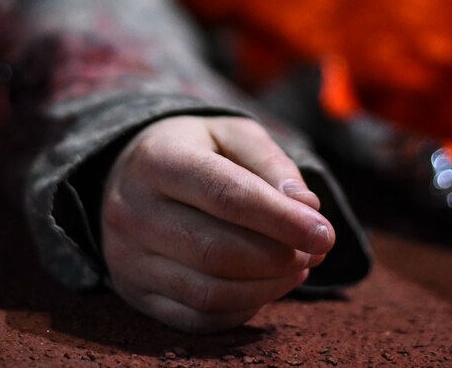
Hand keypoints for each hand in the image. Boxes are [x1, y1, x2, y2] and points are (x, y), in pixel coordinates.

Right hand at [101, 115, 334, 332]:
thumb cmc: (193, 150)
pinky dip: (243, 308)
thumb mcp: (231, 134)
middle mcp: (132, 211)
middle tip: (316, 249)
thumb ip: (271, 163)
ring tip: (299, 265)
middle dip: (279, 256)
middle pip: (217, 251)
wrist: (127, 175)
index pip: (226, 196)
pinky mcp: (135, 293)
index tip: (324, 233)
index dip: (281, 219)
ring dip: (268, 287)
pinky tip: (266, 285)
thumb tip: (307, 208)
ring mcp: (128, 258)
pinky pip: (198, 317)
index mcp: (157, 160)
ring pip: (209, 292)